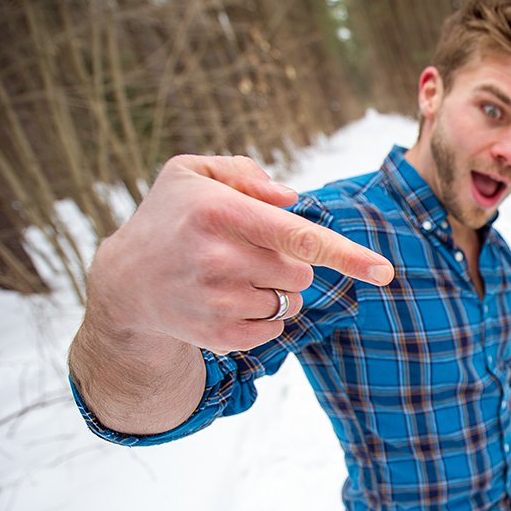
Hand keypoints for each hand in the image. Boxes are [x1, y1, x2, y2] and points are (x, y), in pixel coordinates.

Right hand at [86, 154, 393, 353]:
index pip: (298, 236)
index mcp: (220, 212)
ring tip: (228, 278)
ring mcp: (219, 303)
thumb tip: (292, 199)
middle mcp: (219, 259)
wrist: (126, 283)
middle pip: (302, 271)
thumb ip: (247, 174)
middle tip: (244, 253)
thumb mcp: (192, 173)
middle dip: (287, 263)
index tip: (384, 271)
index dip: (346, 254)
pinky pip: (275, 330)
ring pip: (291, 302)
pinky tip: (225, 301)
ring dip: (274, 290)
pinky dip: (262, 317)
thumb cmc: (172, 217)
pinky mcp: (221, 337)